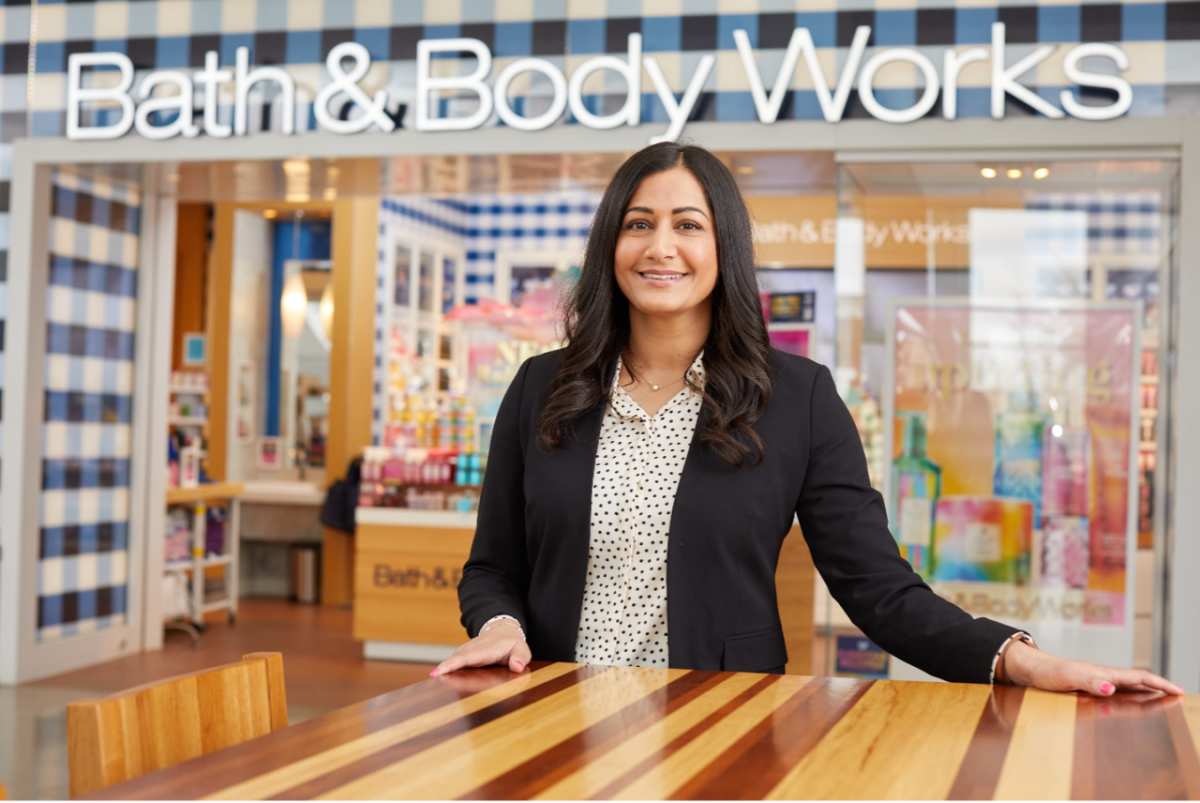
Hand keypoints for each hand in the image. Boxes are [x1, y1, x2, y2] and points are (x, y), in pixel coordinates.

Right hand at [431, 624, 530, 676]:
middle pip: (455, 659)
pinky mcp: (463, 655)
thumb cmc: (513, 644)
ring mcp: (466, 651)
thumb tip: (517, 667)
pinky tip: (439, 679)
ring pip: (453, 661)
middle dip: (444, 668)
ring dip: (443, 670)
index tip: (439, 671)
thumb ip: (520, 658)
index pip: (466, 657)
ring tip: (434, 680)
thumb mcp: (521, 650)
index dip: (452, 665)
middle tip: (433, 678)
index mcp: (485, 649)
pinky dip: (446, 669)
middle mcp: (472, 649)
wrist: (503, 632)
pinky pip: (454, 662)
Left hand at [1003, 641, 1184, 696]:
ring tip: (1160, 701)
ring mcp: (1095, 682)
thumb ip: (1089, 681)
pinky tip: (1128, 705)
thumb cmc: (1047, 672)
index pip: (1138, 677)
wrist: (1028, 669)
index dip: (1159, 683)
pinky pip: (1114, 693)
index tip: (1178, 690)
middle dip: (1158, 688)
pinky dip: (1127, 698)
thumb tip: (1110, 688)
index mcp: (1103, 673)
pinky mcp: (1087, 688)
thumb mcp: (1067, 677)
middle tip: (1176, 696)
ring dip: (1144, 694)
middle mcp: (1102, 677)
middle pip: (1137, 682)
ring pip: (1127, 688)